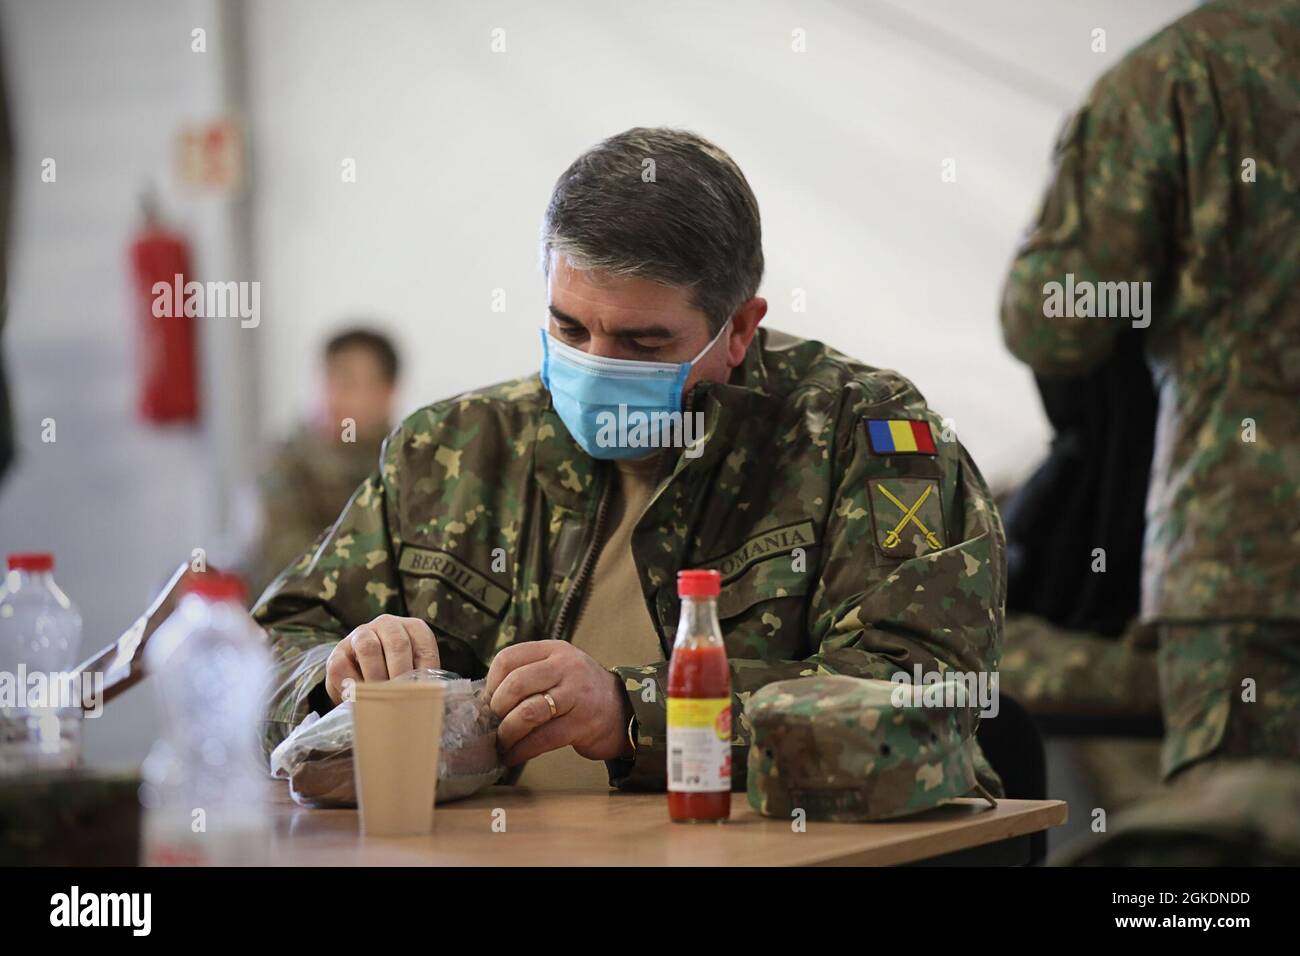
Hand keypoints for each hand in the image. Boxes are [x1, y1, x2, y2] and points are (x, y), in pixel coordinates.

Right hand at [324, 614, 439, 703]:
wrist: (360, 677)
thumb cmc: (395, 676)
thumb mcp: (413, 673)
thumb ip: (421, 680)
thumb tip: (428, 698)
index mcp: (413, 628)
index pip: (424, 647)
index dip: (425, 673)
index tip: (423, 694)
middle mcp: (387, 624)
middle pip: (397, 644)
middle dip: (400, 675)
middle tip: (400, 698)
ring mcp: (360, 634)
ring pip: (368, 648)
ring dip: (375, 677)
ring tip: (379, 698)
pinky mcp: (338, 652)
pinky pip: (342, 666)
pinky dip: (351, 686)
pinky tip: (359, 698)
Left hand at [485, 640, 632, 765]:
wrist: (623, 710)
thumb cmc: (581, 693)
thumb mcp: (559, 670)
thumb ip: (528, 675)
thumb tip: (484, 700)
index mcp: (554, 650)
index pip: (509, 658)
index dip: (491, 682)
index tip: (486, 702)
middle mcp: (566, 666)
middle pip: (515, 684)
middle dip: (496, 710)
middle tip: (491, 725)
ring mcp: (576, 694)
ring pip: (527, 713)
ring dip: (507, 733)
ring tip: (501, 744)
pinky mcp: (582, 723)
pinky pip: (543, 738)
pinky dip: (521, 751)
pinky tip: (512, 757)